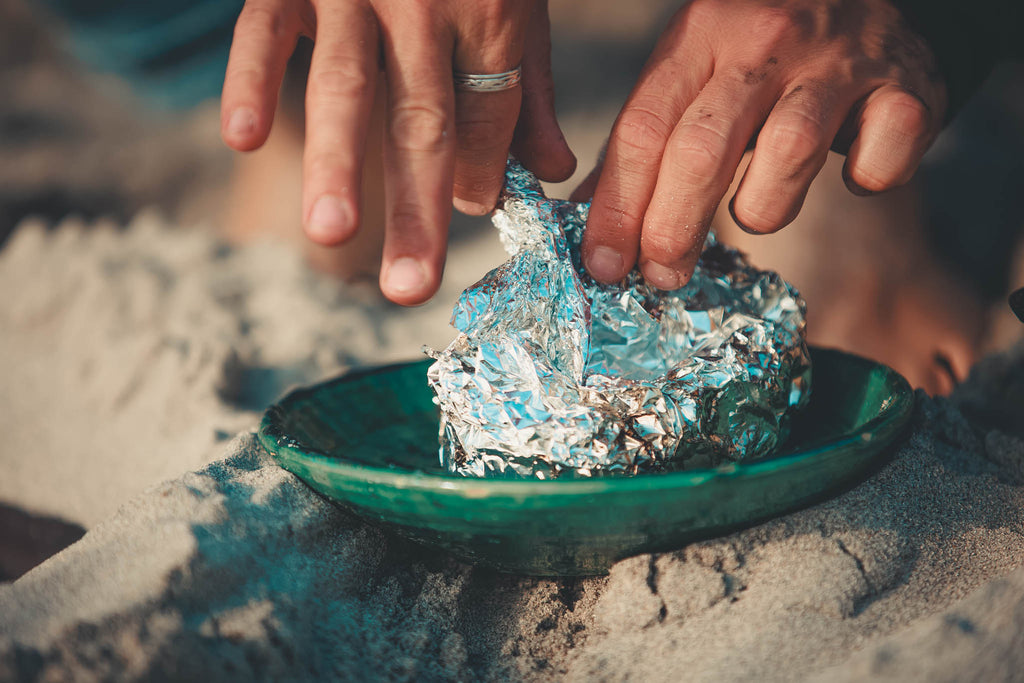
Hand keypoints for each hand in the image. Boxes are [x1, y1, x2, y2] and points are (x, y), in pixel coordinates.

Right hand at [220, 0, 575, 304]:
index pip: (489, 115)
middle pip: (425, 121)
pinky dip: (251, 80)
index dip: (486, 171)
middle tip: (412, 289)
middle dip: (421, 208)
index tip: (471, 210)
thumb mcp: (517, 0)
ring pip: (349, 88)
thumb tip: (554, 171)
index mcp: (494, 8)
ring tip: (331, 235)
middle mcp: (428, 3)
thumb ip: (529, 86)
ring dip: (339, 164)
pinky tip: (244, 138)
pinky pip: (265, 30)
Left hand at [579, 0, 945, 289]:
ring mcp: (838, 61)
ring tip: (754, 213)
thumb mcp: (692, 75)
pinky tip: (852, 178)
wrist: (867, 1)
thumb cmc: (761, 56)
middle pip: (703, 149)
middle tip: (662, 276)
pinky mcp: (906, 88)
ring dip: (762, 207)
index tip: (604, 265)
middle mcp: (765, 41)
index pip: (643, 129)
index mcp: (699, 36)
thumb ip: (644, 144)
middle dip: (673, 228)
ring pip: (788, 153)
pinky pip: (882, 157)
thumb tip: (590, 223)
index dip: (618, 207)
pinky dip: (866, 180)